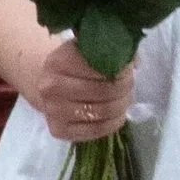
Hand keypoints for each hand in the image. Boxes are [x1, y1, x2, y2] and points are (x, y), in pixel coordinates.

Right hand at [0, 0, 135, 139]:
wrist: (45, 80)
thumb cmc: (73, 62)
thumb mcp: (86, 47)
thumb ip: (111, 49)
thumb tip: (134, 60)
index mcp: (59, 60)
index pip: (101, 67)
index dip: (122, 69)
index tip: (129, 68)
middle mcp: (51, 86)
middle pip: (103, 91)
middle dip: (124, 88)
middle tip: (129, 84)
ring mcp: (53, 110)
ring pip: (101, 112)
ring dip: (121, 106)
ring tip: (125, 98)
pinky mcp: (58, 130)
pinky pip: (94, 131)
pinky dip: (113, 124)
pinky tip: (118, 115)